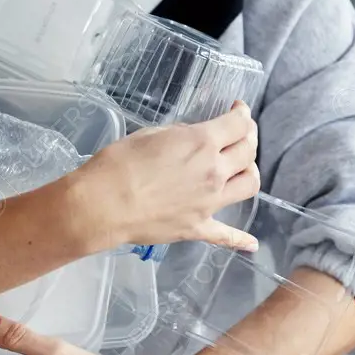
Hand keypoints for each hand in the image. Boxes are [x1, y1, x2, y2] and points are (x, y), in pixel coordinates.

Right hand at [69, 101, 259, 251]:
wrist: (103, 204)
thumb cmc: (119, 163)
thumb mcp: (151, 134)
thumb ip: (180, 135)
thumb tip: (191, 139)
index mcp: (202, 143)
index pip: (239, 124)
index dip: (243, 114)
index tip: (238, 110)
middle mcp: (214, 172)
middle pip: (248, 152)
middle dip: (248, 137)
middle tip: (240, 134)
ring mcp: (209, 203)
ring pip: (249, 186)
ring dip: (250, 173)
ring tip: (242, 168)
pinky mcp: (198, 227)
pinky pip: (225, 235)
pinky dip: (240, 240)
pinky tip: (251, 244)